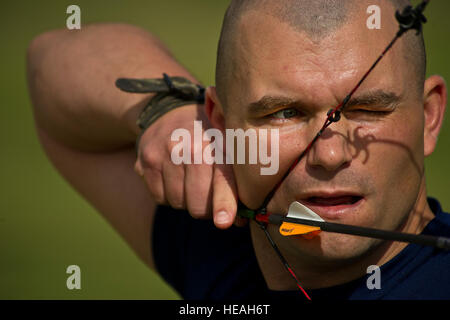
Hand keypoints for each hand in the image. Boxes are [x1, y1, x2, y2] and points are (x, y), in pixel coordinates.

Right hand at [134, 104, 245, 228]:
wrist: (170, 111)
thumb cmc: (208, 136)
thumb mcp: (229, 148)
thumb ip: (237, 183)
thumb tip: (241, 222)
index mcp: (219, 143)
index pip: (222, 179)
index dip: (224, 203)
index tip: (223, 222)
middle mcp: (190, 147)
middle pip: (198, 204)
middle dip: (206, 209)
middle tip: (210, 196)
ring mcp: (166, 154)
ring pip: (179, 203)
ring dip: (186, 200)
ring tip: (190, 180)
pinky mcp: (147, 161)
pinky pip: (160, 198)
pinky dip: (168, 195)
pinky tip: (173, 177)